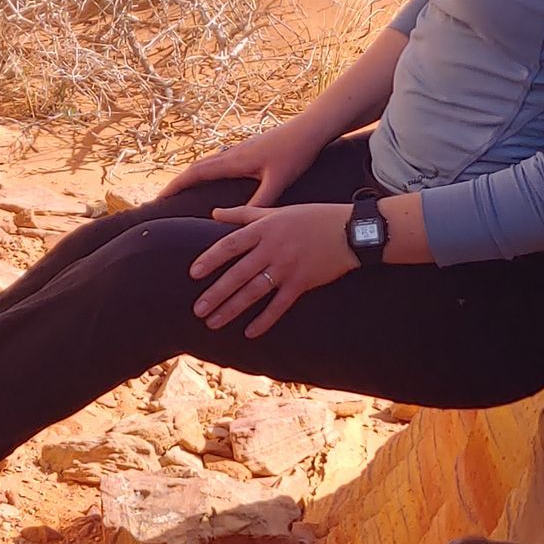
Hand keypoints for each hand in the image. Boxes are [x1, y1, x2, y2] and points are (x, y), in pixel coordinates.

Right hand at [163, 120, 320, 209]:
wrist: (310, 129)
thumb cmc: (296, 153)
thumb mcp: (278, 181)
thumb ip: (260, 200)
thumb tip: (240, 220)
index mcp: (234, 161)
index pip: (196, 173)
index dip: (176, 186)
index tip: (159, 198)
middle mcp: (232, 153)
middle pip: (197, 168)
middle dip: (178, 183)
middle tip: (163, 198)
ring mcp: (240, 150)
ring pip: (208, 163)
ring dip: (192, 176)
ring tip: (182, 192)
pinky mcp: (250, 149)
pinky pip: (220, 162)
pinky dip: (208, 172)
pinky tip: (214, 181)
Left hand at [191, 202, 353, 336]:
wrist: (349, 231)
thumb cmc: (311, 218)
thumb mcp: (276, 211)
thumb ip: (243, 214)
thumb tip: (214, 213)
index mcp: (264, 229)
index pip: (231, 245)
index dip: (211, 259)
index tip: (194, 273)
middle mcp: (273, 248)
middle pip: (238, 274)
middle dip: (216, 293)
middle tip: (198, 310)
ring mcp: (287, 267)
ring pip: (254, 292)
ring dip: (232, 309)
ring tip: (213, 322)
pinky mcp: (301, 283)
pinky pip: (279, 305)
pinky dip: (264, 320)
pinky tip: (249, 332)